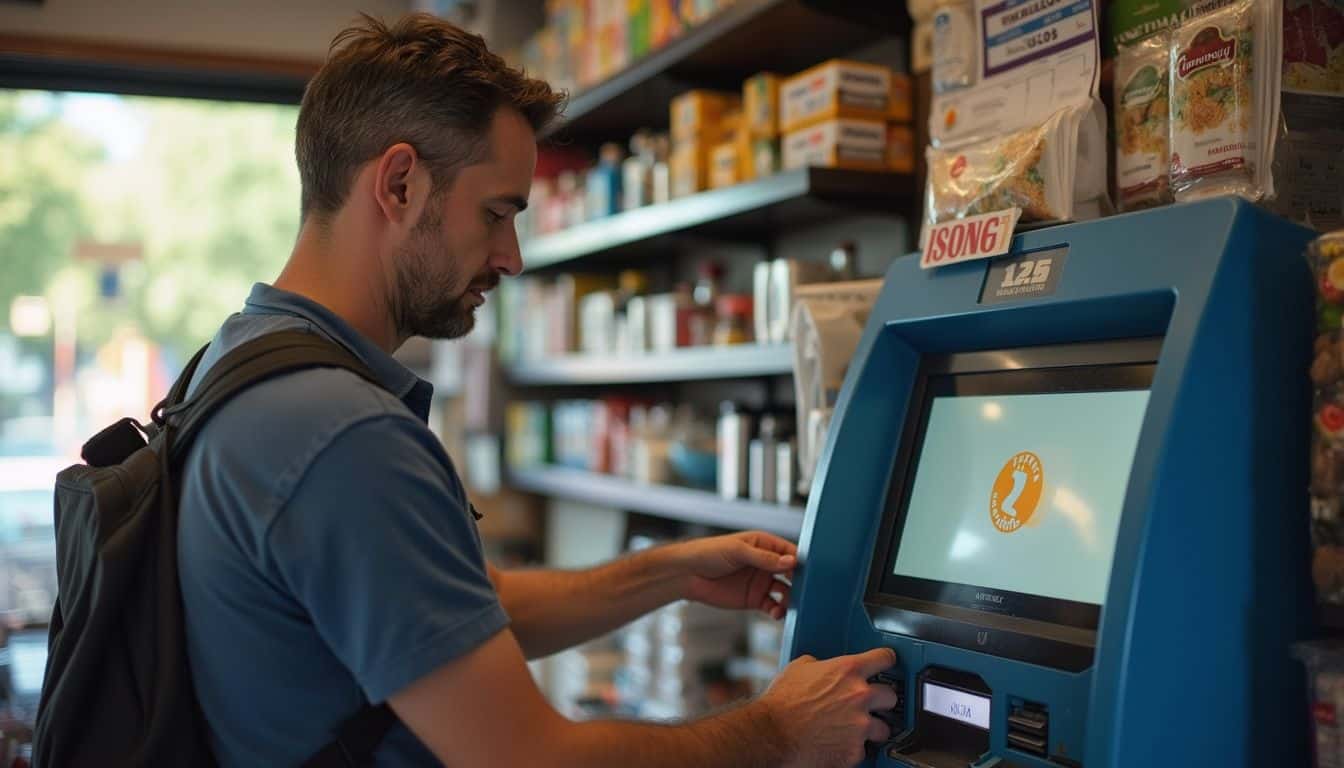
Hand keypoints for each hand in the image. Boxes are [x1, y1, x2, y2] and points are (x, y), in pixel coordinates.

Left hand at [671, 531, 796, 618]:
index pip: (790, 551)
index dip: (801, 561)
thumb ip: (764, 558)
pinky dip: (778, 611)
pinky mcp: (754, 599)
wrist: (687, 574)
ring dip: (791, 599)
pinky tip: (777, 614)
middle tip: (806, 592)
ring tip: (790, 605)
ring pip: (785, 591)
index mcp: (764, 544)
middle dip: (800, 582)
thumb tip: (791, 561)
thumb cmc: (709, 553)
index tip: (810, 572)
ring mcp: (761, 582)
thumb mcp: (737, 551)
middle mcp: (766, 563)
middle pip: (791, 573)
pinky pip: (773, 606)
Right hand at [758, 648, 898, 767]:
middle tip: (868, 705)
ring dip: (872, 729)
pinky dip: (853, 748)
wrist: (772, 734)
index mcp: (848, 671)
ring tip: (855, 730)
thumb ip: (819, 665)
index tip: (886, 663)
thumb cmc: (781, 703)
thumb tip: (821, 667)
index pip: (884, 658)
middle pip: (890, 696)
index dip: (885, 660)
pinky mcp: (854, 750)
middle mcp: (860, 696)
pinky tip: (838, 744)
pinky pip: (863, 750)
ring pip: (884, 728)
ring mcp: (860, 725)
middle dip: (880, 701)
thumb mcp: (799, 668)